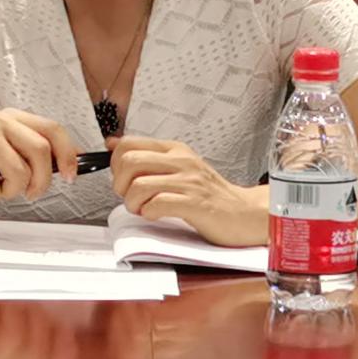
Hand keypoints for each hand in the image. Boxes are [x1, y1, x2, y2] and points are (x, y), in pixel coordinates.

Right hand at [0, 108, 77, 204]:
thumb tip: (70, 161)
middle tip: (31, 192)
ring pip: (21, 173)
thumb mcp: (6, 155)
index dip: (67, 153)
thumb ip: (33, 153)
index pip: (52, 129)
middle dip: (42, 180)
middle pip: (41, 150)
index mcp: (11, 117)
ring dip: (9, 191)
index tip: (71, 174)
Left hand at [107, 136, 264, 245]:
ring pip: (139, 185)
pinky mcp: (195, 204)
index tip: (122, 178)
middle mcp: (181, 161)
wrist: (244, 213)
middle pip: (128, 161)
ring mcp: (188, 181)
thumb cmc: (210, 194)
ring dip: (133, 203)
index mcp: (174, 149)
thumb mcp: (179, 166)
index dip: (115, 163)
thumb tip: (113, 143)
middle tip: (130, 196)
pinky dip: (150, 213)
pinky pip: (158, 204)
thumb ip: (148, 156)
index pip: (128, 143)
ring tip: (144, 209)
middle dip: (120, 184)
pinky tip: (157, 215)